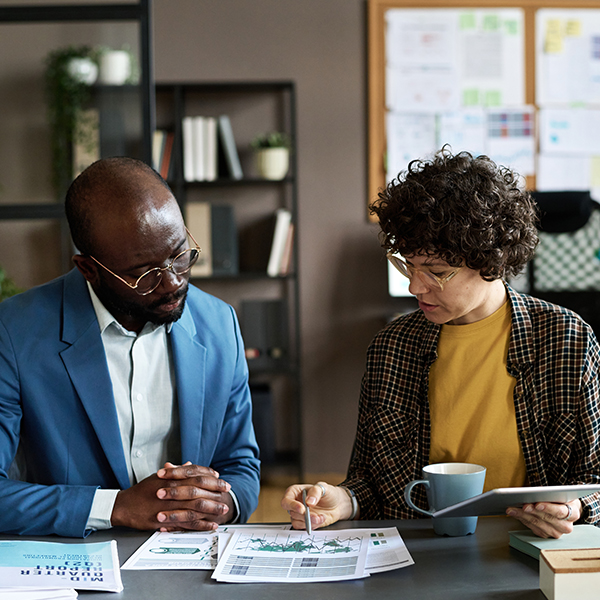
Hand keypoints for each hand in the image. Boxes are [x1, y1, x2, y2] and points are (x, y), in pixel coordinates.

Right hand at [111, 462, 233, 531]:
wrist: (124, 505)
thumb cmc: (142, 490)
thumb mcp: (159, 476)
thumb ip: (176, 470)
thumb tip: (189, 464)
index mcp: (172, 478)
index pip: (196, 474)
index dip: (210, 475)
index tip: (220, 478)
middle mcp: (173, 490)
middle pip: (199, 489)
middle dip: (215, 490)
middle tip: (226, 492)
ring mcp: (170, 505)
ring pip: (196, 506)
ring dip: (212, 508)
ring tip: (223, 509)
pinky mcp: (167, 520)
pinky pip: (188, 523)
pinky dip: (201, 524)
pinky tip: (211, 525)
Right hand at [281, 482, 355, 530]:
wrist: (337, 504)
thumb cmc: (328, 493)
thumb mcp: (323, 488)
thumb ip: (316, 492)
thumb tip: (309, 501)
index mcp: (295, 492)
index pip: (286, 500)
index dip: (292, 505)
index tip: (302, 509)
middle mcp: (295, 503)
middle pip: (292, 513)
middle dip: (304, 516)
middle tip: (315, 516)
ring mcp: (300, 514)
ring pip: (297, 522)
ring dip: (310, 522)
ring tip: (321, 517)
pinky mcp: (305, 522)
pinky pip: (303, 527)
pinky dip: (312, 525)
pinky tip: (320, 519)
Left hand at [506, 499, 580, 537]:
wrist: (564, 507)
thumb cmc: (560, 498)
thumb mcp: (559, 493)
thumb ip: (550, 493)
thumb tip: (535, 493)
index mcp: (573, 513)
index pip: (561, 512)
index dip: (549, 508)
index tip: (537, 504)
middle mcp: (566, 526)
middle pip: (547, 519)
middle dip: (533, 512)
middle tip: (522, 505)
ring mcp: (556, 533)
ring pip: (538, 524)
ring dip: (523, 516)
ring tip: (512, 509)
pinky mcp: (545, 535)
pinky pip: (532, 528)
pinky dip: (522, 519)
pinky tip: (514, 513)